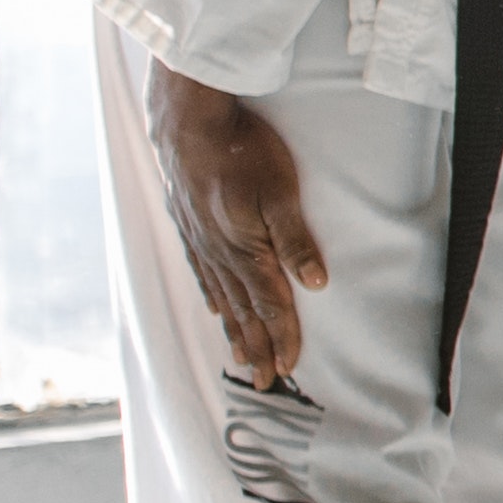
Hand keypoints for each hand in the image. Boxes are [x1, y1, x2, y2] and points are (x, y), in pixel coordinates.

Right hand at [159, 71, 327, 386]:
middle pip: (243, 310)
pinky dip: (211, 296)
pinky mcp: (188, 224)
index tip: (288, 368)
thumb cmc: (241, 151)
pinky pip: (201, 272)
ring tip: (241, 358)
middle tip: (264, 382)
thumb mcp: (280, 191)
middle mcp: (220, 254)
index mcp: (245, 249)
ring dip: (234, 330)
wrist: (187, 121)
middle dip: (257, 347)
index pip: (269, 305)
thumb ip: (295, 239)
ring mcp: (200, 241)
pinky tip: (215, 308)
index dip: (281, 337)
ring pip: (221, 296)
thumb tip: (314, 284)